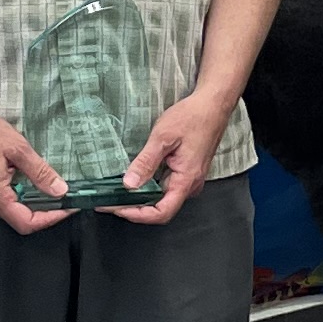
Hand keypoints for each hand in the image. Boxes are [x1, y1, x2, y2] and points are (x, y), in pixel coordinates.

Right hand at [0, 92, 59, 233]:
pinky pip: (1, 201)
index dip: (51, 218)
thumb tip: (60, 190)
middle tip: (63, 196)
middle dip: (44, 211)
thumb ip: (40, 172)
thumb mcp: (17, 148)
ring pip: (11, 211)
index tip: (67, 207)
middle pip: (20, 220)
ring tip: (48, 187)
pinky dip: (18, 196)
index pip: (27, 223)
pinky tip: (26, 180)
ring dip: (30, 202)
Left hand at [104, 87, 234, 224]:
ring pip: (163, 198)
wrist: (212, 106)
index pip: (162, 212)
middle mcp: (190, 184)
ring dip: (141, 198)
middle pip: (160, 208)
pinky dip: (149, 187)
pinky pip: (166, 187)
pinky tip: (136, 179)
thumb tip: (129, 184)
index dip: (138, 215)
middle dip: (134, 208)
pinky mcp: (187, 172)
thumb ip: (146, 162)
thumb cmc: (194, 117)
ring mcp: (189, 179)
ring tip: (118, 191)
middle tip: (110, 200)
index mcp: (186, 180)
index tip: (118, 209)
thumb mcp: (163, 137)